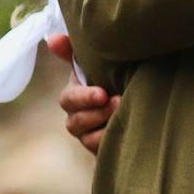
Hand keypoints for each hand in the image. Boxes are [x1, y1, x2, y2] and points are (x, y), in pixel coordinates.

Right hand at [50, 33, 117, 152]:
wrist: (140, 111)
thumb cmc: (114, 80)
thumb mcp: (98, 65)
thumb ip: (74, 51)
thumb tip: (53, 38)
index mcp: (76, 95)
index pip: (69, 99)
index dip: (83, 97)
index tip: (102, 93)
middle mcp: (78, 118)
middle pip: (74, 121)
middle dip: (96, 112)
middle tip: (117, 102)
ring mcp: (88, 138)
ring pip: (87, 139)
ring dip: (104, 128)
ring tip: (124, 115)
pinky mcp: (101, 153)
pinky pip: (99, 154)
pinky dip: (110, 144)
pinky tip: (125, 135)